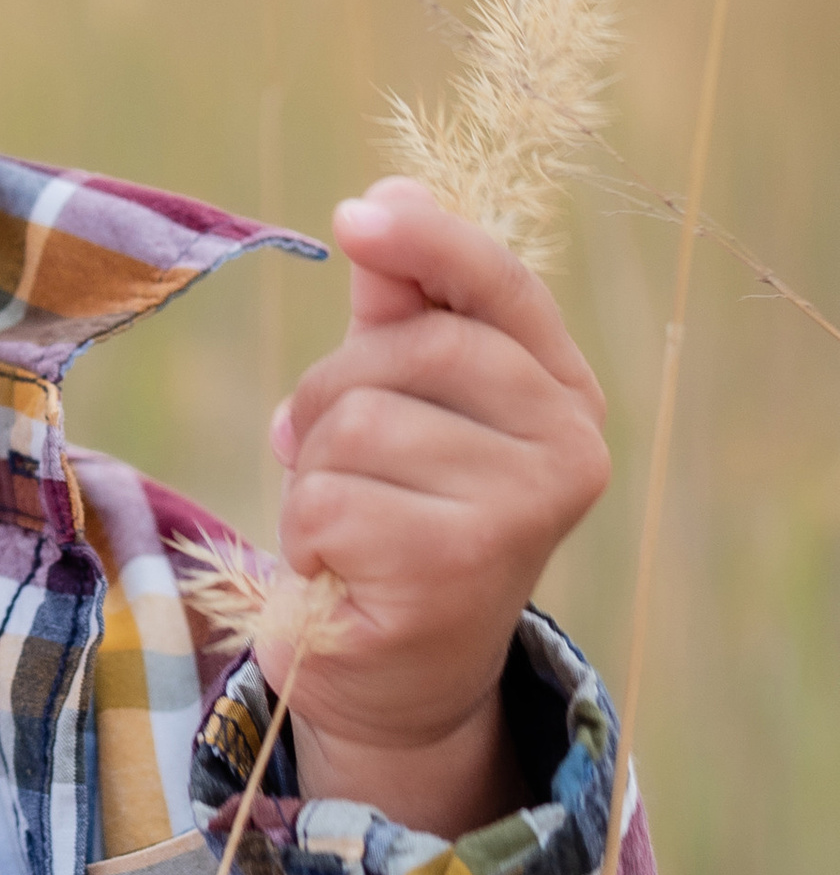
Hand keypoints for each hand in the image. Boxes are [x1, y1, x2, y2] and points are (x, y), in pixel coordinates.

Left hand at [269, 178, 608, 836]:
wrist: (398, 674)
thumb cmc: (397, 515)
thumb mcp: (400, 399)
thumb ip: (400, 307)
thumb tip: (387, 199)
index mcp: (563, 392)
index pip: (500, 287)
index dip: (430, 241)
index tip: (358, 213)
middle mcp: (568, 448)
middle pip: (408, 348)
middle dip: (331, 393)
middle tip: (322, 452)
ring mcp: (522, 511)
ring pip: (355, 424)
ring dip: (312, 473)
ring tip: (345, 524)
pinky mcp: (456, 570)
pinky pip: (327, 501)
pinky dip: (305, 536)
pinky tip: (342, 572)